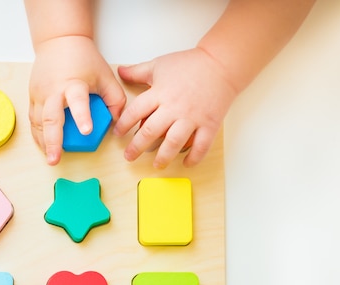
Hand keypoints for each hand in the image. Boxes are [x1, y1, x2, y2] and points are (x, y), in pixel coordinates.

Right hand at [28, 35, 125, 164]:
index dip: (82, 116)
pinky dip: (37, 134)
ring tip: (50, 158)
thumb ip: (116, 99)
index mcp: (74, 83)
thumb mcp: (106, 76)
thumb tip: (117, 123)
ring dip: (43, 142)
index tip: (86, 131)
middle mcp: (54, 90)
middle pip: (50, 118)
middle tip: (55, 159)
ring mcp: (40, 93)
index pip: (78, 101)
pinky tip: (44, 146)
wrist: (59, 41)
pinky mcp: (32, 96)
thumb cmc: (84, 59)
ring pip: (38, 122)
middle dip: (52, 141)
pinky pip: (33, 120)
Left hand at [113, 48, 237, 167]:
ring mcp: (192, 117)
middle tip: (129, 156)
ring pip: (174, 142)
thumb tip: (120, 72)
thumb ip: (138, 72)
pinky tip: (186, 163)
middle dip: (137, 147)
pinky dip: (193, 157)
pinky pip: (201, 146)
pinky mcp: (209, 124)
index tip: (118, 134)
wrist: (221, 64)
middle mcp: (174, 108)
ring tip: (156, 165)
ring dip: (163, 157)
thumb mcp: (159, 65)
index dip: (123, 125)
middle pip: (150, 132)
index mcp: (160, 93)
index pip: (135, 112)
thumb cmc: (190, 64)